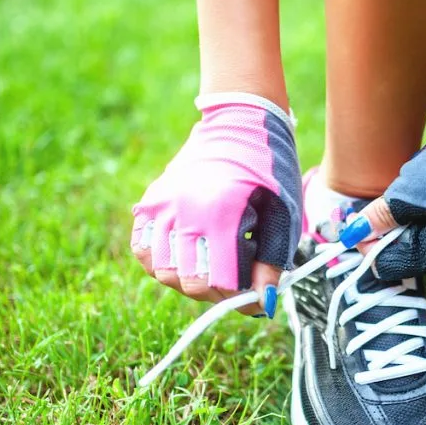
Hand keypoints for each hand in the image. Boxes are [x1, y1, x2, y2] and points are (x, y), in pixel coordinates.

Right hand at [131, 93, 300, 316]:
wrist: (240, 122)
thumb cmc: (269, 170)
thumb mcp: (282, 215)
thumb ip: (272, 262)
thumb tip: (262, 302)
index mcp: (220, 214)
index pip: (218, 280)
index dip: (239, 298)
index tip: (255, 299)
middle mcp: (184, 210)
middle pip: (189, 281)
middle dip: (215, 292)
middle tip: (235, 284)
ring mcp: (162, 205)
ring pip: (162, 271)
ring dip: (188, 280)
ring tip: (212, 269)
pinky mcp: (150, 201)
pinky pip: (143, 248)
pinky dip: (160, 261)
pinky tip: (185, 257)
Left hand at [343, 58, 425, 279]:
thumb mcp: (418, 192)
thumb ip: (383, 217)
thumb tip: (350, 236)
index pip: (394, 264)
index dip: (367, 247)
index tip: (346, 225)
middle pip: (398, 245)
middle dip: (374, 228)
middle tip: (350, 207)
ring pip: (405, 223)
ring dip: (388, 209)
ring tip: (378, 191)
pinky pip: (417, 203)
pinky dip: (403, 194)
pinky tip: (402, 177)